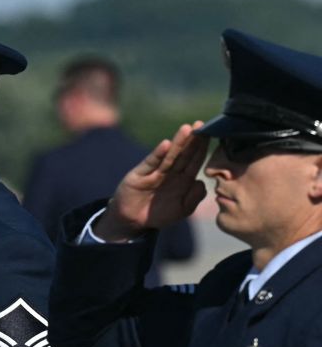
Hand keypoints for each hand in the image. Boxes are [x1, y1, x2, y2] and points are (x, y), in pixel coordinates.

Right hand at [95, 120, 208, 240]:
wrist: (134, 221)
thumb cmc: (159, 214)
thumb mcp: (182, 209)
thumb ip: (195, 197)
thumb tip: (202, 182)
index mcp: (183, 178)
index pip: (195, 160)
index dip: (203, 148)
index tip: (212, 133)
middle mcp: (171, 172)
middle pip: (184, 153)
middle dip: (193, 140)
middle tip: (201, 124)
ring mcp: (155, 172)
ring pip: (170, 155)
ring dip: (178, 142)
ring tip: (186, 129)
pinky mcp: (140, 175)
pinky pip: (151, 163)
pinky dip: (158, 154)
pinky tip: (166, 145)